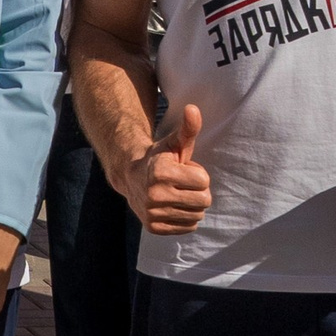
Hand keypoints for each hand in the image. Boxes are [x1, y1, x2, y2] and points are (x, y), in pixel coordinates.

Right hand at [123, 101, 210, 233]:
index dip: (197, 174)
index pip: (204, 181)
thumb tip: (193, 108)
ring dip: (192, 205)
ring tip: (177, 194)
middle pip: (204, 201)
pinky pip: (188, 227)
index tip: (183, 169)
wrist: (131, 177)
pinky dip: (185, 218)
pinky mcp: (153, 227)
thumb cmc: (160, 158)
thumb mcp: (174, 143)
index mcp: (161, 172)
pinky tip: (173, 206)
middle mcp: (154, 195)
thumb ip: (188, 128)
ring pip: (197, 216)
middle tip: (182, 183)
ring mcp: (153, 213)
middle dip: (198, 191)